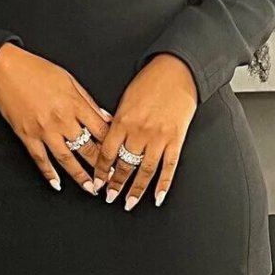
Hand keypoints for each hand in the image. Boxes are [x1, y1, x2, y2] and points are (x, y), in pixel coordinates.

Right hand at [0, 42, 112, 196]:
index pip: (100, 130)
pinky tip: (56, 184)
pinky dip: (48, 173)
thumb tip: (105, 117)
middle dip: (101, 166)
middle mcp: (61, 119)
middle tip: (110, 179)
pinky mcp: (27, 136)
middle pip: (87, 147)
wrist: (6, 70)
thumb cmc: (37, 70)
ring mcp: (44, 130)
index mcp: (74, 103)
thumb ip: (88, 100)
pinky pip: (40, 159)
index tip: (120, 156)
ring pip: (66, 158)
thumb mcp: (69, 79)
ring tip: (90, 188)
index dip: (112, 145)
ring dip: (80, 176)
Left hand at [92, 54, 197, 210]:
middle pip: (124, 165)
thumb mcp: (126, 98)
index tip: (97, 183)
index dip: (101, 171)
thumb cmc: (150, 81)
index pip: (107, 152)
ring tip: (128, 202)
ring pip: (145, 171)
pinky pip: (169, 167)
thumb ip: (117, 120)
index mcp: (123, 120)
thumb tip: (107, 139)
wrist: (177, 71)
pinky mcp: (176, 139)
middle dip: (115, 184)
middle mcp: (139, 131)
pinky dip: (163, 184)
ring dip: (136, 190)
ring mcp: (159, 137)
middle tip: (109, 197)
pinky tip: (157, 196)